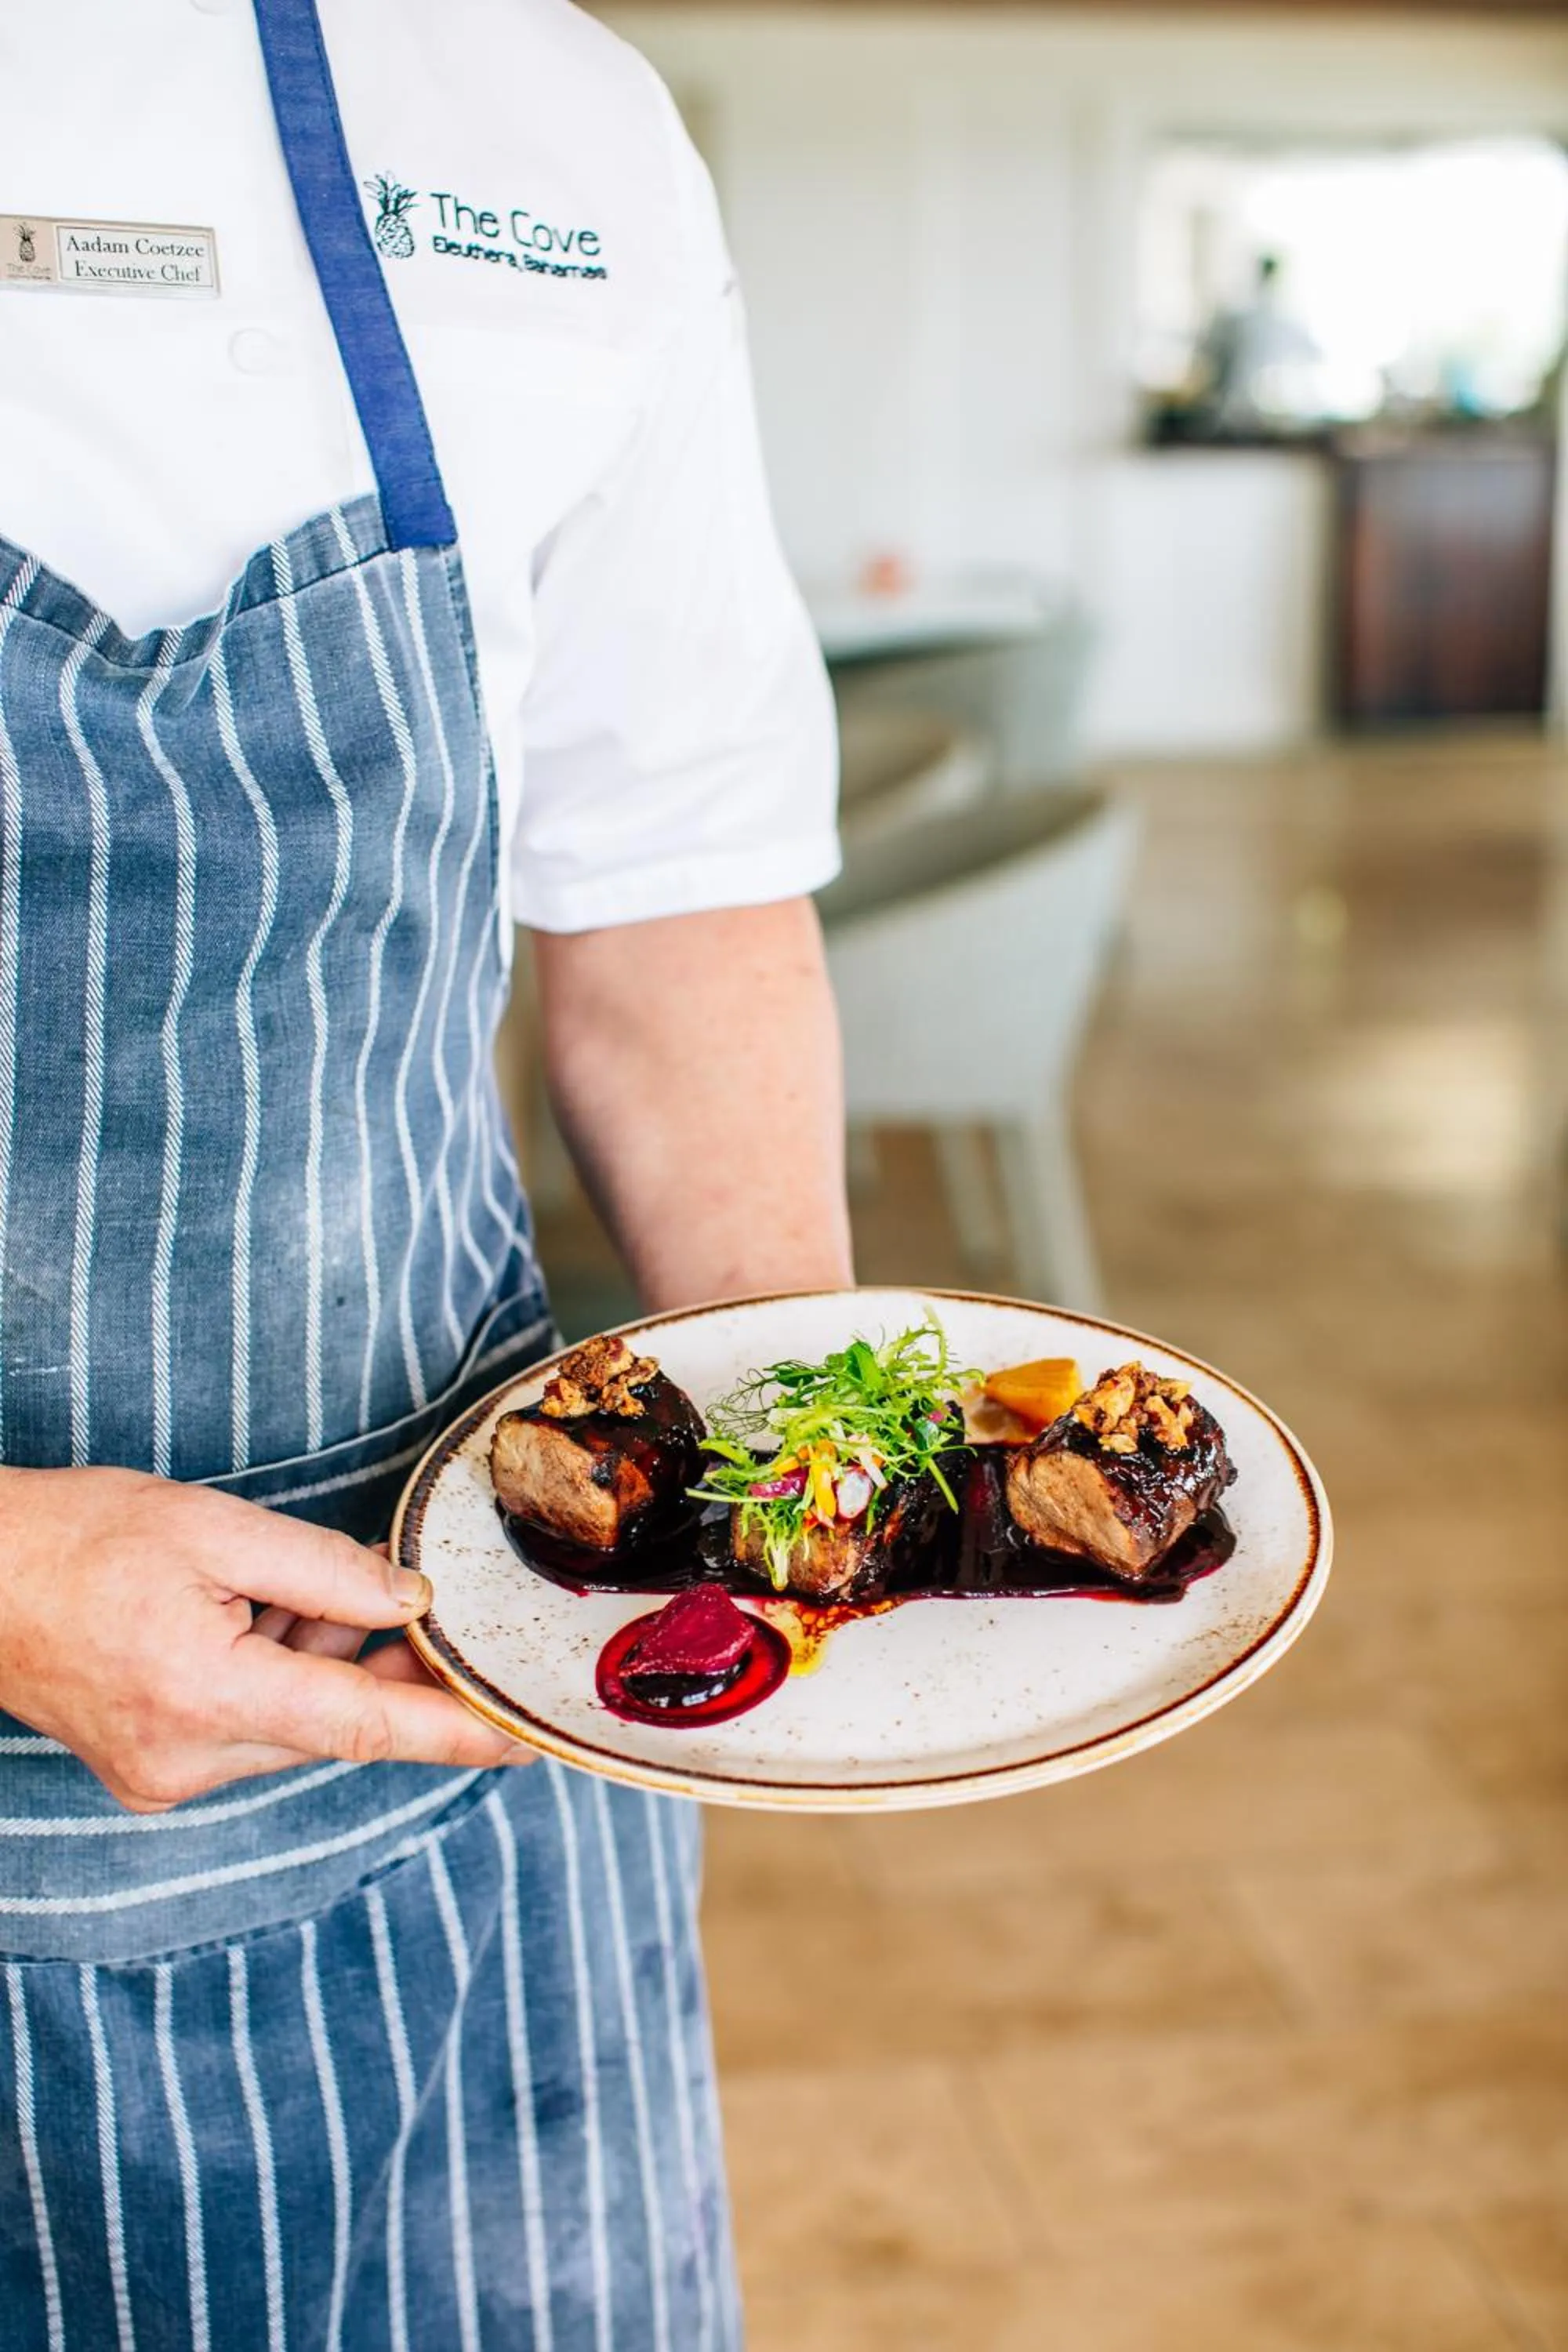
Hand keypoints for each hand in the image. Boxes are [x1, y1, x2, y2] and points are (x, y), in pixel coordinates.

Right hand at [0, 1465, 533, 1810]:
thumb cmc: (76, 1538)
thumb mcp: (214, 1527)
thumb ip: (326, 1570)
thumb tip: (412, 1602)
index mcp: (208, 1697)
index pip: (366, 1727)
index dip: (457, 1732)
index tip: (527, 1738)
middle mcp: (188, 1760)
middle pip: (333, 1724)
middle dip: (390, 1668)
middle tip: (441, 1616)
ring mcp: (166, 1773)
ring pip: (294, 1724)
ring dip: (328, 1661)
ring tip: (322, 1588)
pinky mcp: (152, 1765)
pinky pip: (250, 1724)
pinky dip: (279, 1672)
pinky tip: (274, 1614)